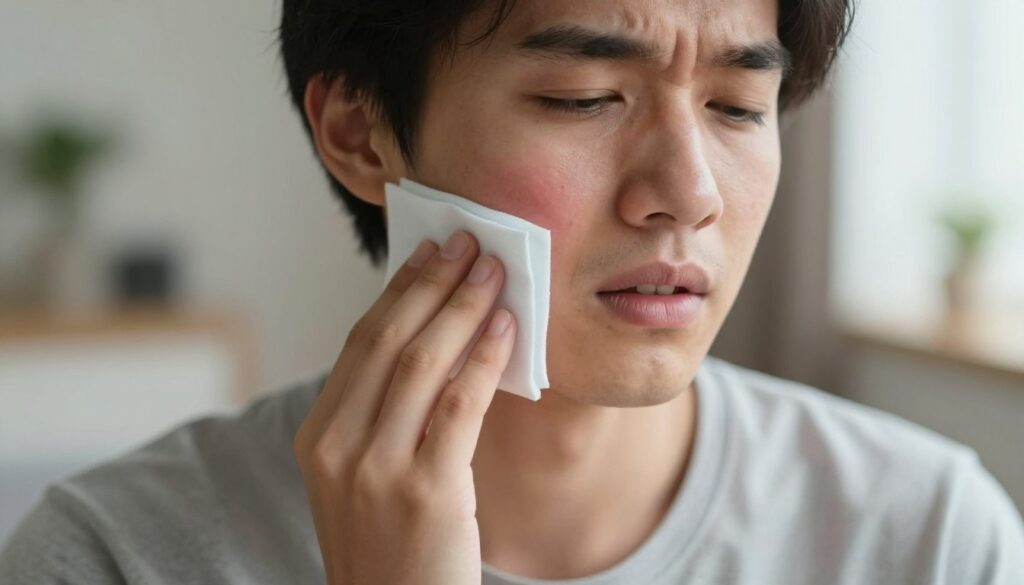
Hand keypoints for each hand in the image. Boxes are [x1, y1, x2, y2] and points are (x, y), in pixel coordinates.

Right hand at [293, 230, 515, 584]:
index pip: (360, 343)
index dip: (398, 291)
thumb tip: (437, 341)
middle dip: (432, 283)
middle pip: (388, 340)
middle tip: (467, 242)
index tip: (428, 252)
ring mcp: (376, 469)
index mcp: (317, 437)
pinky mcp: (425, 491)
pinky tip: (506, 328)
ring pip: (422, 362)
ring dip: (462, 306)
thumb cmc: (390, 545)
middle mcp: (337, 446)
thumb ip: (384, 416)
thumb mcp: (364, 478)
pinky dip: (483, 358)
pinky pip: (458, 404)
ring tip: (493, 271)